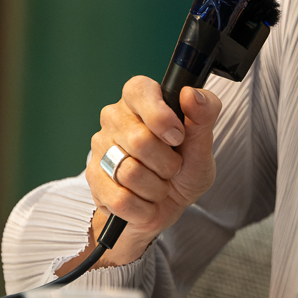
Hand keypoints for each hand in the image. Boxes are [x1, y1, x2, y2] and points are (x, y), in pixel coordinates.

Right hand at [74, 78, 222, 267]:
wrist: (170, 204)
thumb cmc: (186, 166)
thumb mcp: (203, 141)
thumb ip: (204, 113)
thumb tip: (191, 94)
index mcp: (141, 99)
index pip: (139, 90)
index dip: (160, 116)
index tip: (178, 137)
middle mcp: (115, 118)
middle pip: (139, 140)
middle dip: (168, 163)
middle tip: (173, 167)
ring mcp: (100, 148)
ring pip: (130, 172)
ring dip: (157, 188)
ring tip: (159, 184)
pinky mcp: (93, 179)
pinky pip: (120, 199)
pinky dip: (143, 207)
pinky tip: (146, 201)